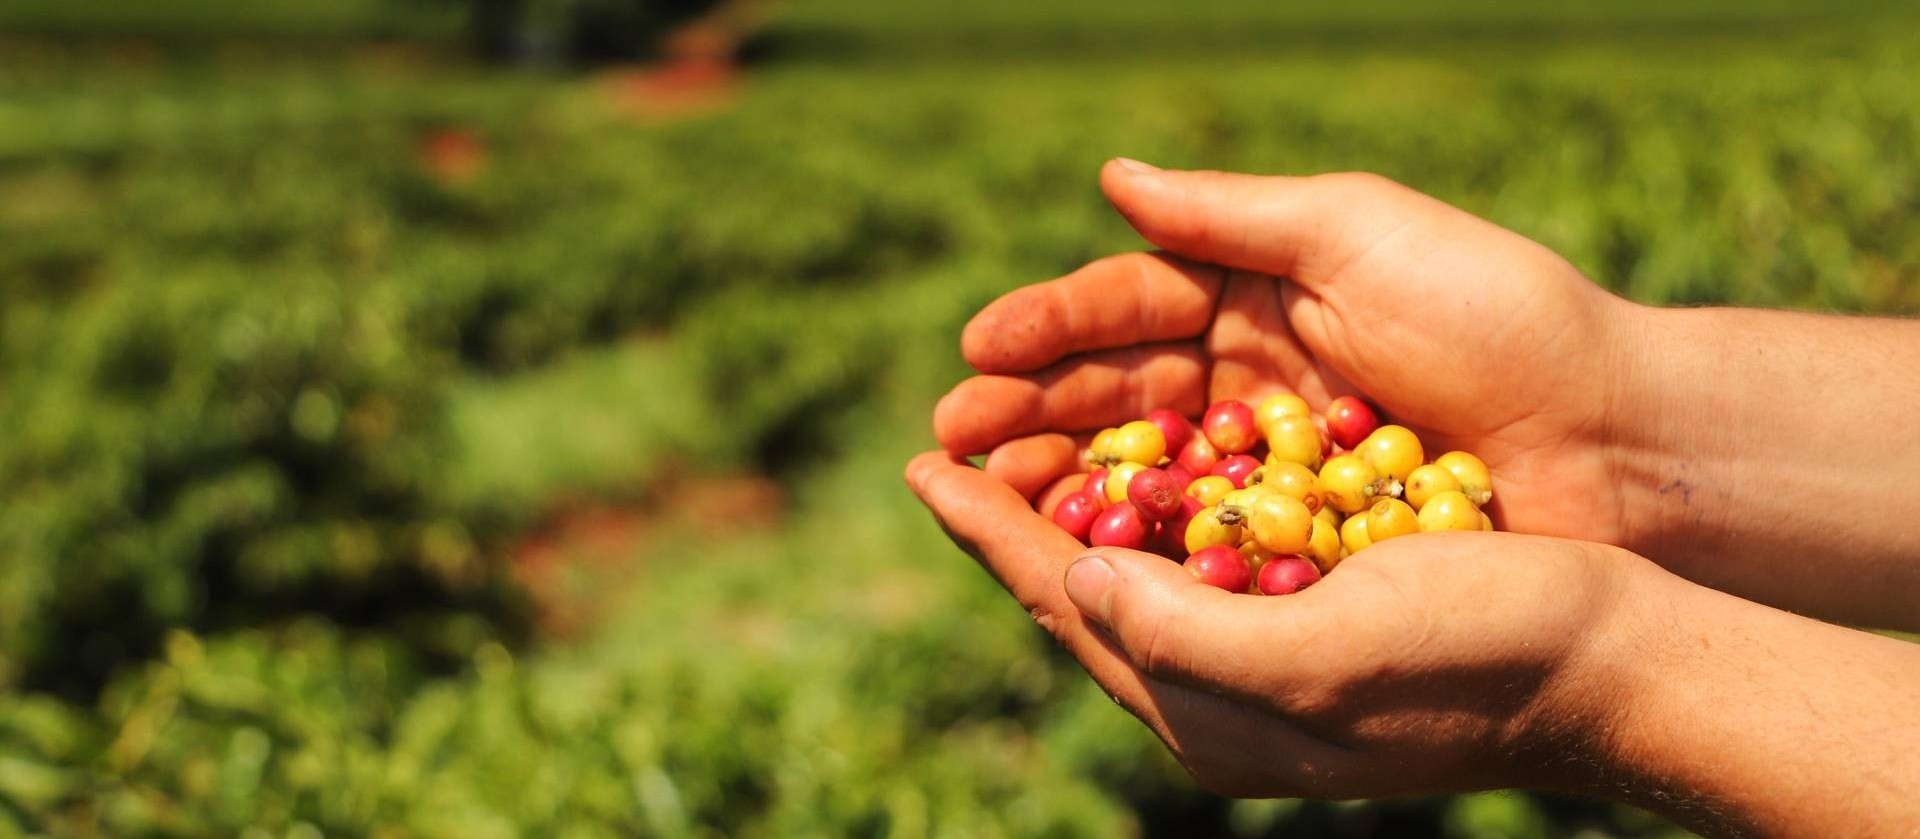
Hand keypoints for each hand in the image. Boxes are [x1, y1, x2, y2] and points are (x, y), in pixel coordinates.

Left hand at [904, 451, 1640, 798]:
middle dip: (1012, 516)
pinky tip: (1137, 456)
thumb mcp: (1318, 654)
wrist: (1603, 660)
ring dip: (1072, 502)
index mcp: (1208, 716)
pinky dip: (1153, 500)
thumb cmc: (1472, 656)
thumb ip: (1181, 635)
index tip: (921, 468)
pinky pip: (1198, 556)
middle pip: (1082, 592)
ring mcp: (1265, 655)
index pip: (1065, 607)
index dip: (990, 534)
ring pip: (1133, 571)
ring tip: (1016, 442)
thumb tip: (1075, 583)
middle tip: (947, 444)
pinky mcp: (1310, 614)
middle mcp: (1221, 693)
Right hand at [936, 161, 1652, 549]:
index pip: (1129, 305)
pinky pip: (1199, 540)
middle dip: (1031, 410)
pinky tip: (1077, 556)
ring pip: (1142, 470)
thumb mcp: (1360, 234)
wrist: (1614, 441)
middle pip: (1116, 393)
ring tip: (990, 494)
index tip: (978, 347)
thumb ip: (1233, 214)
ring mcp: (1268, 464)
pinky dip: (1137, 547)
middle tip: (954, 436)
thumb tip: (1110, 178)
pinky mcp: (1296, 540)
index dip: (1049, 327)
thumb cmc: (1499, 316)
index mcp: (1257, 293)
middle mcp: (1248, 377)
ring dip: (1062, 482)